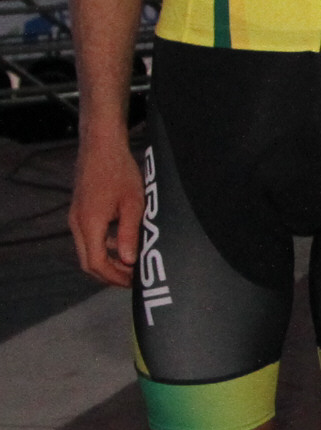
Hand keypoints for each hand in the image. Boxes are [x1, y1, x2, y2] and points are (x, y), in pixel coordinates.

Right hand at [70, 140, 143, 285]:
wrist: (100, 147)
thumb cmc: (120, 171)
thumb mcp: (132, 203)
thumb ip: (129, 233)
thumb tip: (129, 261)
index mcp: (89, 224)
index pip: (96, 263)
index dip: (114, 277)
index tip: (134, 282)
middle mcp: (77, 224)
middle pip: (89, 262)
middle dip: (110, 275)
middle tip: (134, 279)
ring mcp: (76, 218)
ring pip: (88, 251)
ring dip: (108, 262)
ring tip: (132, 265)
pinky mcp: (81, 212)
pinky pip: (90, 239)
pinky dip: (105, 247)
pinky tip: (124, 244)